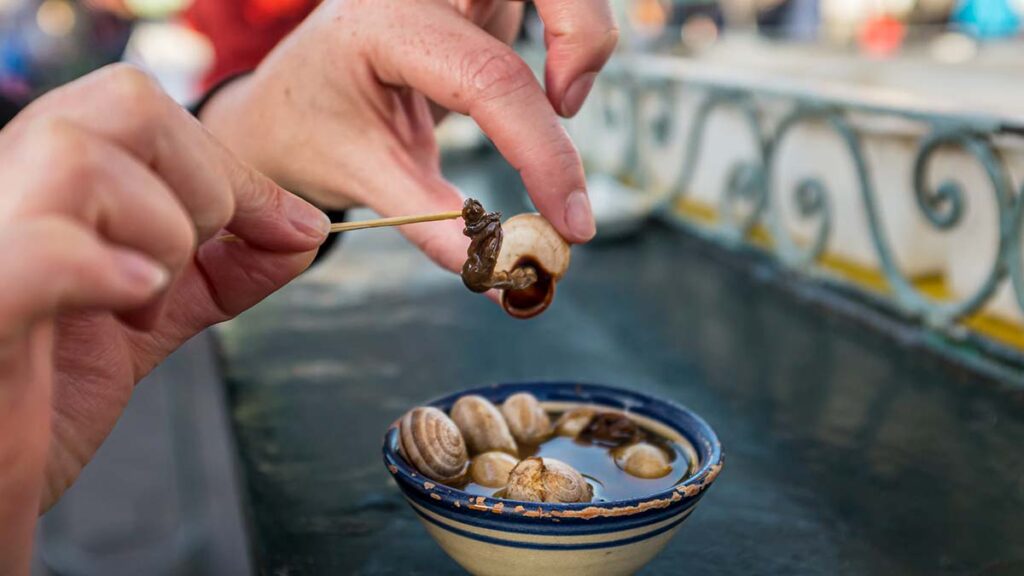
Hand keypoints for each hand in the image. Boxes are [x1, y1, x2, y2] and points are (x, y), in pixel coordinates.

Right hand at [0, 64, 327, 572]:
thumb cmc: (36, 399)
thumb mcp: (145, 322)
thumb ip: (220, 272)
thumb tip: (304, 229)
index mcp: (36, 181)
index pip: (144, 107)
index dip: (233, 167)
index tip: (287, 228)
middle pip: (127, 102)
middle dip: (205, 186)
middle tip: (187, 269)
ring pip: (84, 157)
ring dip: (159, 236)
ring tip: (137, 310)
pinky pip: (42, 248)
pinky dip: (106, 269)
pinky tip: (129, 302)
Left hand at [199, 0, 617, 273]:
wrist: (280, 103)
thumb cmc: (308, 133)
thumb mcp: (367, 179)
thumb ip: (438, 230)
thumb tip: (509, 281)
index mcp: (385, 25)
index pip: (490, 80)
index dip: (544, 153)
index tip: (571, 219)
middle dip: (583, 30)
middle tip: (571, 102)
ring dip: (577, 34)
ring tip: (560, 97)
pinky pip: (545, 7)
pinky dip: (565, 40)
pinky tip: (543, 85)